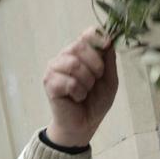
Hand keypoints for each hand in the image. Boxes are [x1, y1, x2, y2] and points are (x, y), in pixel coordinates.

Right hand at [43, 25, 118, 149]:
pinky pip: (69, 82)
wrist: (84, 124)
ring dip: (87, 81)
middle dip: (96, 66)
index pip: (87, 34)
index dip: (98, 37)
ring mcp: (55, 68)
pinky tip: (76, 98)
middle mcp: (65, 56)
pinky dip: (78, 92)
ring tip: (85, 91)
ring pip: (74, 64)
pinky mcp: (49, 83)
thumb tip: (109, 39)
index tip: (107, 46)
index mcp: (81, 52)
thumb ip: (109, 60)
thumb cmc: (95, 101)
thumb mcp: (110, 80)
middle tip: (96, 80)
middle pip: (80, 46)